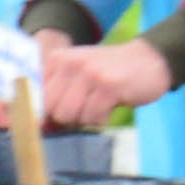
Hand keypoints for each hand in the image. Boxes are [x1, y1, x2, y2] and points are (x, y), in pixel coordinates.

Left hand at [30, 37, 174, 127]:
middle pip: (50, 108)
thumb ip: (58, 93)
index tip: (45, 123)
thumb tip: (39, 125)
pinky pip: (92, 117)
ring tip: (98, 106)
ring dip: (84, 119)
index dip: (38, 112)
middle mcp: (70, 63)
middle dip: (64, 118)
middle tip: (83, 111)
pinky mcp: (108, 86)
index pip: (33, 92)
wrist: (151, 59)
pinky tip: (110, 107)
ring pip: (69, 115)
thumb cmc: (110, 72)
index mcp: (57, 59)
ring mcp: (89, 74)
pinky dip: (100, 119)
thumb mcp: (79, 73)